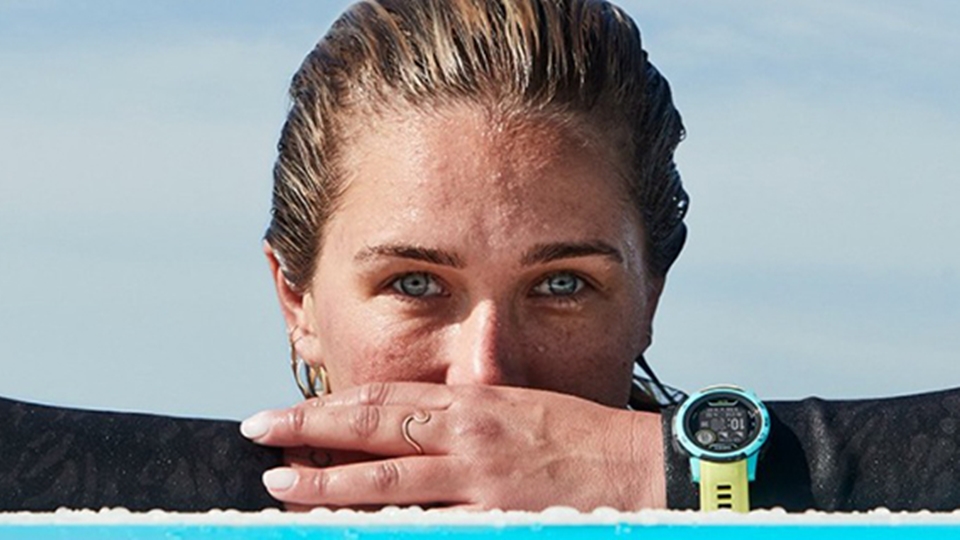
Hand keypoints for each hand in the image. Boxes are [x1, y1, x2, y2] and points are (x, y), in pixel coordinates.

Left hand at [240, 382, 665, 510]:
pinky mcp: (494, 517)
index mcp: (471, 402)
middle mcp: (466, 435)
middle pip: (374, 431)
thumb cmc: (581, 435)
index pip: (383, 400)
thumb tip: (446, 378)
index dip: (329, 405)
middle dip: (311, 433)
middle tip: (261, 436)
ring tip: (285, 486)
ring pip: (389, 483)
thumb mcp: (522, 401)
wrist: (639, 467)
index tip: (286, 412)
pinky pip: (429, 526)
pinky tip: (354, 529)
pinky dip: (388, 527)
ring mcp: (478, 480)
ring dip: (332, 485)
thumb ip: (477, 392)